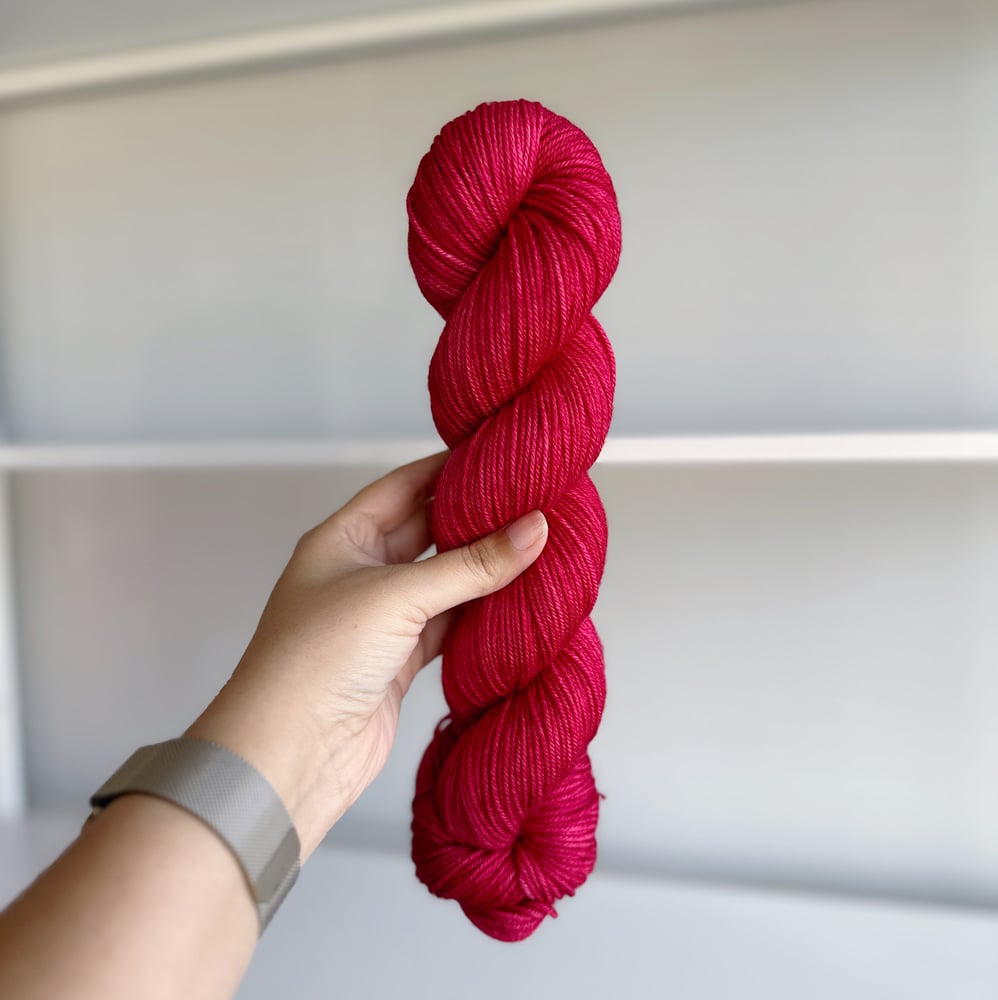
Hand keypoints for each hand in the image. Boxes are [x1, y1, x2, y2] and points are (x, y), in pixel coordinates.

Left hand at [186, 451, 547, 857]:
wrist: (290, 755)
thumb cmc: (316, 660)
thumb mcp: (397, 596)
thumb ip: (471, 565)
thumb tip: (534, 529)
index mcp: (341, 539)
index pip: (403, 486)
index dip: (448, 469)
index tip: (498, 457)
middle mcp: (359, 573)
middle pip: (427, 533)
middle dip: (474, 519)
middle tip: (529, 501)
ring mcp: (380, 620)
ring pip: (442, 582)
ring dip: (482, 570)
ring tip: (535, 545)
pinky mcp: (398, 662)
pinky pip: (447, 626)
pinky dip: (478, 617)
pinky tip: (514, 602)